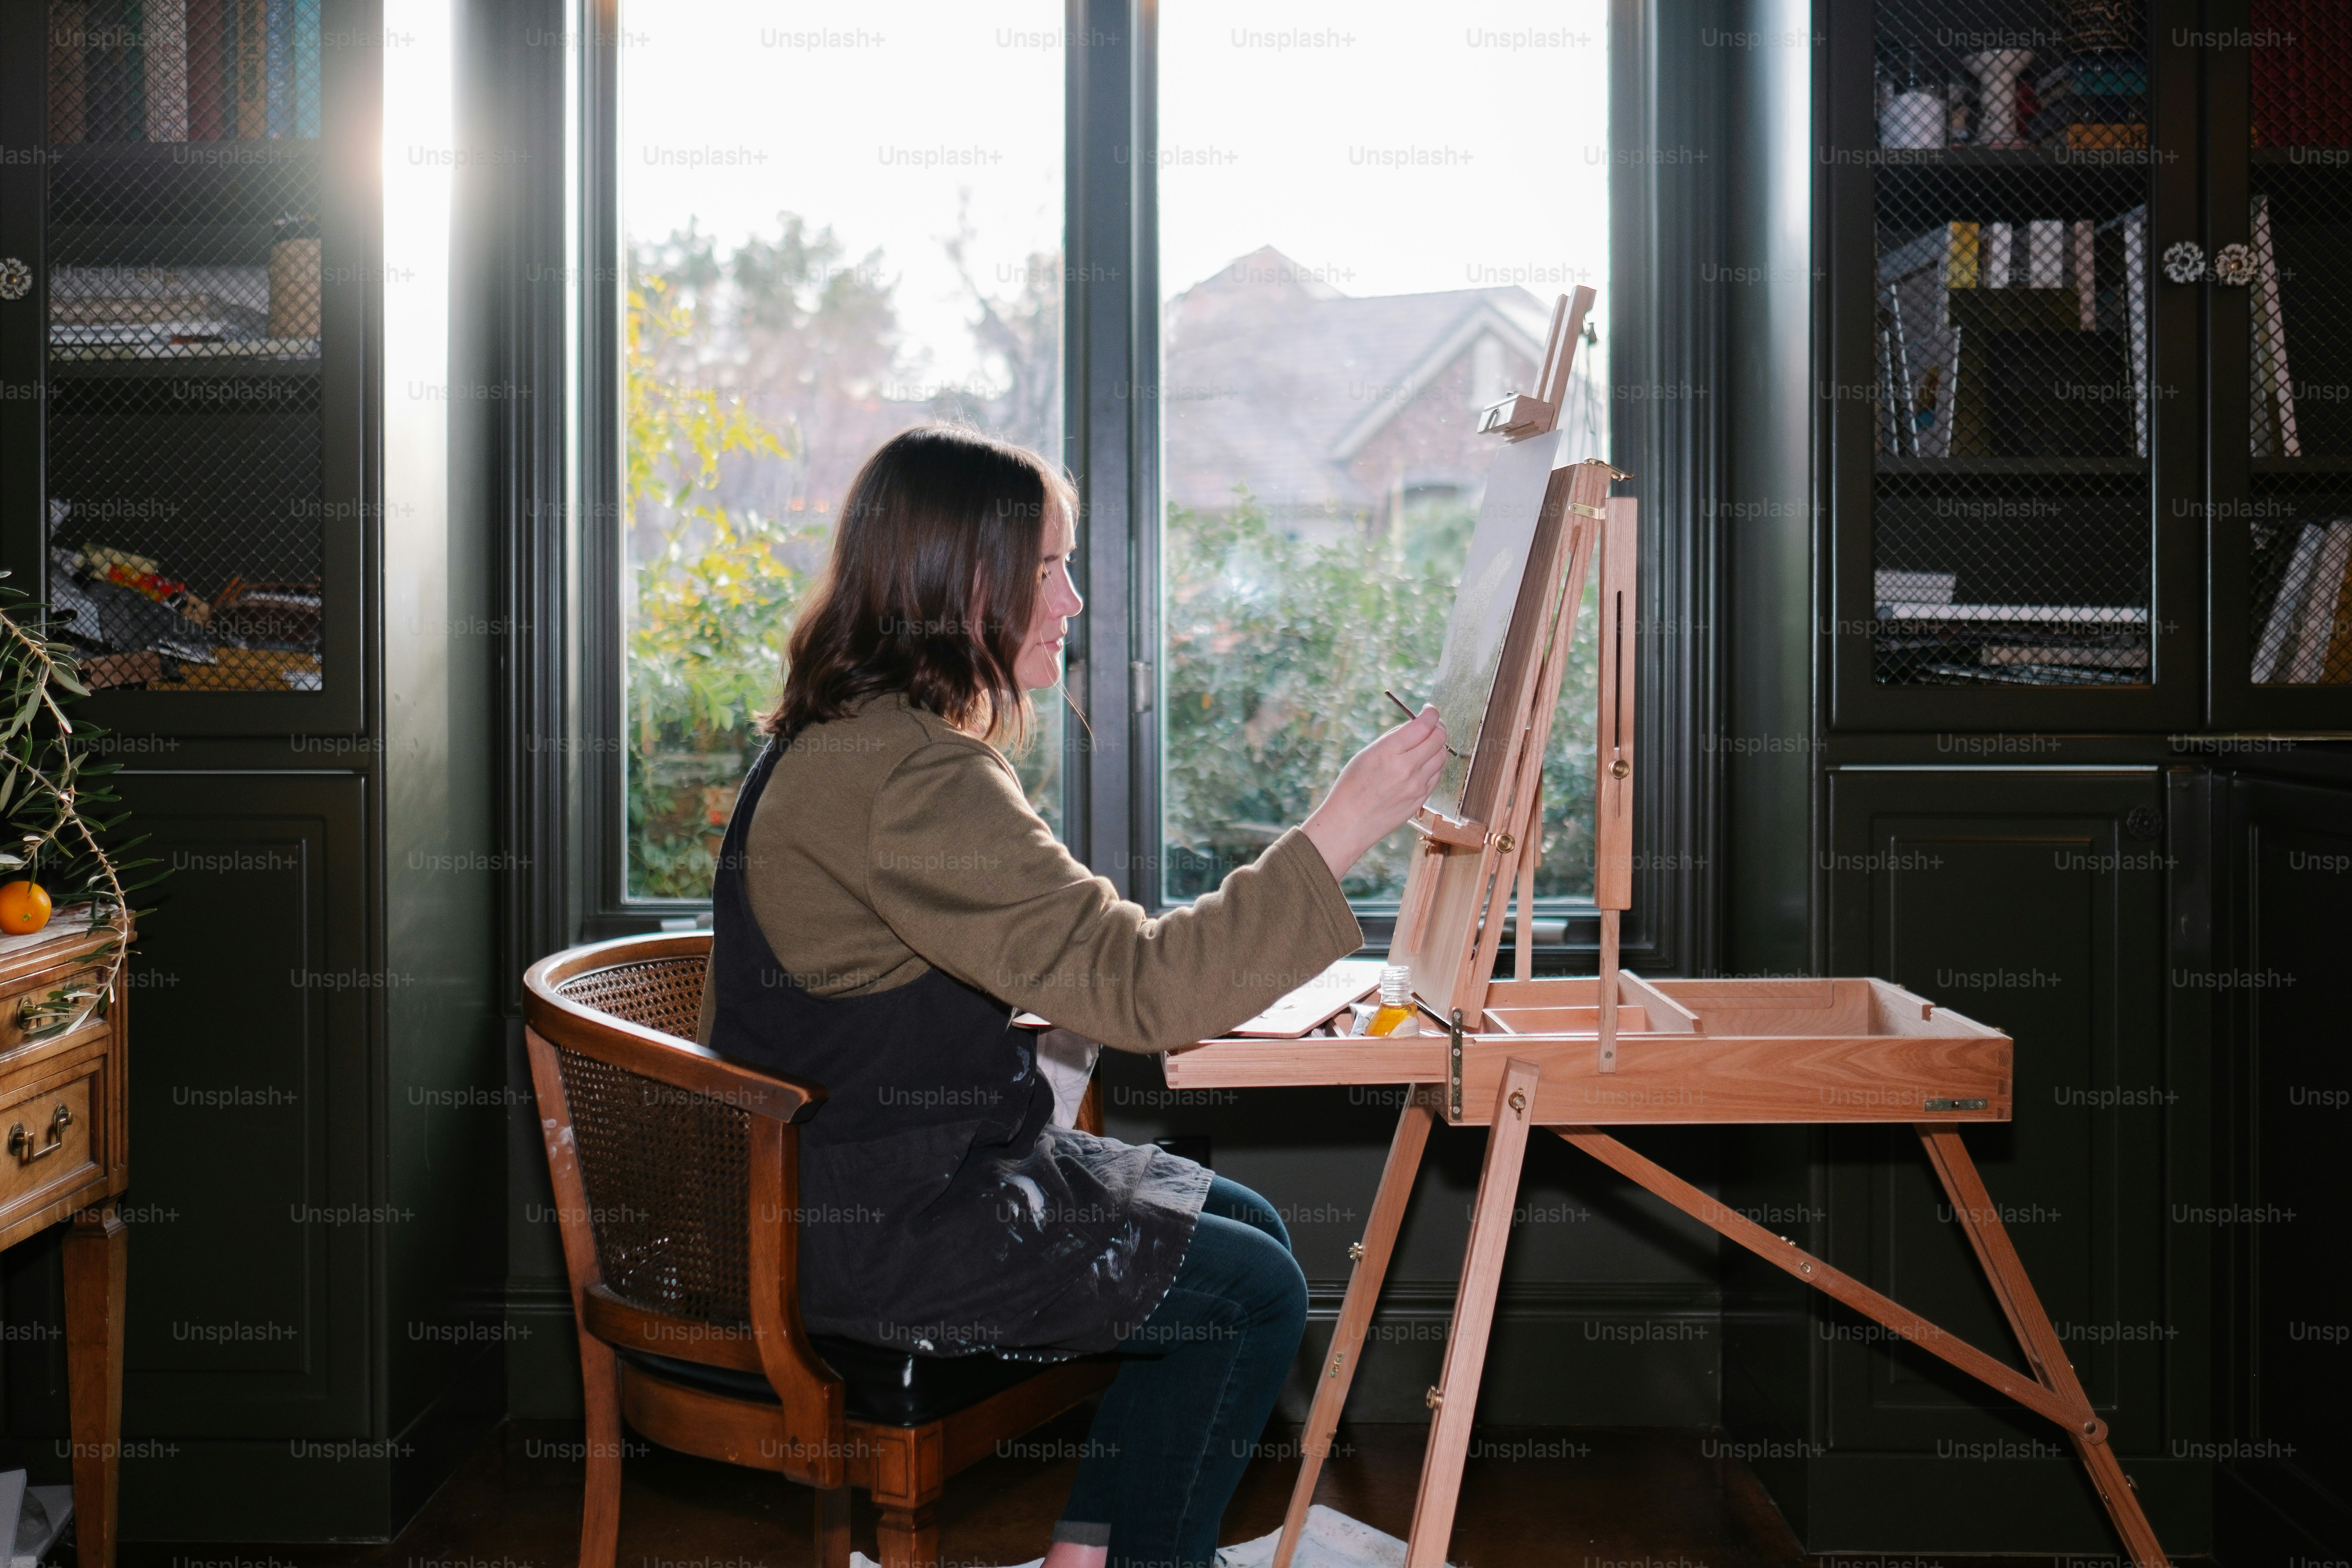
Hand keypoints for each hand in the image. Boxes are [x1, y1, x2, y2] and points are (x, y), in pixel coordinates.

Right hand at [1301, 705, 1449, 881]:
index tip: (1430, 711)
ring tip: (1427, 745)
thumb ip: (1393, 739)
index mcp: (1389, 752)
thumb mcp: (1366, 755)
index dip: (1431, 714)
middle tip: (1433, 725)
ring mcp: (1416, 786)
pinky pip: (1437, 776)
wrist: (1349, 823)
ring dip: (1438, 746)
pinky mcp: (1421, 799)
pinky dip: (1434, 765)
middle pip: (1438, 739)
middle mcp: (1407, 768)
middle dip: (1438, 727)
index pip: (1423, 725)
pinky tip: (1423, 764)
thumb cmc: (1352, 786)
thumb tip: (1415, 726)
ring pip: (1441, 757)